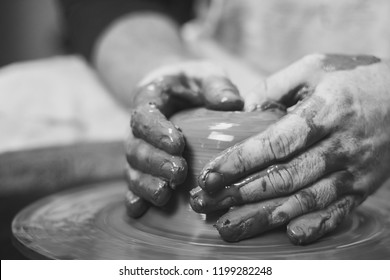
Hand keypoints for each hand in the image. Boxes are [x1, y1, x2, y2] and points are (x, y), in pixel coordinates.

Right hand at [125, 61, 243, 217]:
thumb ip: (216, 84)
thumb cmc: (193, 83)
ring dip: (146, 183)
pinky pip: (133, 182)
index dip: (156, 131)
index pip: (145, 115)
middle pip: (136, 147)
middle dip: (155, 162)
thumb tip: (232, 104)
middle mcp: (139, 128)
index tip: (177, 143)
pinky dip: (135, 196)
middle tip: (178, 172)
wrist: (177, 91)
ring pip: (133, 168)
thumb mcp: (206, 74)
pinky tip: (139, 209)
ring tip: (164, 194)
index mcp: (150, 99)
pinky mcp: (144, 166)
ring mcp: (139, 148)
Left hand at [190, 54, 389, 243]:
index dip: (240, 162)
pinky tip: (289, 236)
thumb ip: (275, 87)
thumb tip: (242, 112)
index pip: (275, 144)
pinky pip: (338, 212)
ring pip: (305, 201)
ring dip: (264, 217)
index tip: (210, 175)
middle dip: (241, 194)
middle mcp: (340, 146)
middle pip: (285, 178)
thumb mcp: (314, 68)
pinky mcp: (363, 187)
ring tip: (230, 227)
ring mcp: (354, 171)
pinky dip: (314, 227)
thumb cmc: (354, 78)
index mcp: (325, 112)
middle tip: (206, 205)